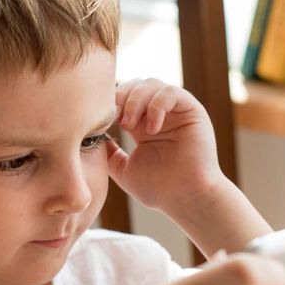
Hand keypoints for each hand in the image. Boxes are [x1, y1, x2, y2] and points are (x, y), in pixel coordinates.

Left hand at [108, 79, 222, 214]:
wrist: (186, 199)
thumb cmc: (159, 189)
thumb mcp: (122, 169)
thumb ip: (108, 153)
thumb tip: (91, 138)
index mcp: (141, 124)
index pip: (122, 98)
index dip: (110, 104)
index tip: (99, 121)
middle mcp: (158, 114)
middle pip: (134, 85)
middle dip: (120, 98)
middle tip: (114, 120)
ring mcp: (175, 111)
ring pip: (151, 84)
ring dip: (135, 100)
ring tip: (129, 125)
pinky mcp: (192, 111)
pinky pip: (172, 92)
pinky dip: (157, 105)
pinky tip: (151, 129)